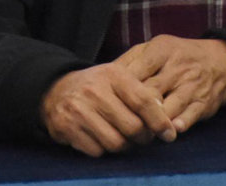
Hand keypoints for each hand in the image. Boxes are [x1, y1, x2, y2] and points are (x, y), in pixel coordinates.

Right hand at [40, 63, 176, 156]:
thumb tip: (165, 116)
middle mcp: (95, 91)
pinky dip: (105, 150)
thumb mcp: (118, 79)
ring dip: (125, 146)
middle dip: (143, 137)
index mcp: (113, 75)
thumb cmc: (97, 86)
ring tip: (125, 139)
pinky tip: (103, 138)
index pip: (144, 101)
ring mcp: (79, 111)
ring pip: (116, 143)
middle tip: (144, 137)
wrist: (56, 90)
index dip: (160, 121)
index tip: (169, 134)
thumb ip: (141, 94)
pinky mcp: (67, 129)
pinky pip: (97, 151)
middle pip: (133, 127)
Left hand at [114, 35, 225, 134]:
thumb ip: (131, 60)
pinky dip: (180, 124)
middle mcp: (177, 67)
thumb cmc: (177, 56)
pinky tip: (169, 132)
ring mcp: (192, 85)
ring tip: (138, 133)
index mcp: (162, 50)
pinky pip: (190, 116)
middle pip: (150, 91)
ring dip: (153, 122)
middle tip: (118, 122)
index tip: (108, 101)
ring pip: (169, 106)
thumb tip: (104, 75)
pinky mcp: (204, 103)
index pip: (137, 70)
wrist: (219, 62)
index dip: (120, 89)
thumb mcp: (155, 48)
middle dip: (134, 109)